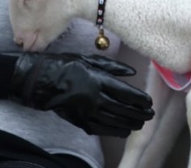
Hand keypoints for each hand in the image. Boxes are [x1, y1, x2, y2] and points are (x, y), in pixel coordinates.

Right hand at [9, 52, 153, 136]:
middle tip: (150, 115)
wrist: (40, 81)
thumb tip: (132, 72)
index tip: (149, 102)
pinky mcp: (79, 121)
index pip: (126, 93)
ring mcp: (87, 111)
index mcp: (98, 80)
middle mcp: (94, 98)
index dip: (140, 100)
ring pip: (114, 121)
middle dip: (139, 114)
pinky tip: (124, 131)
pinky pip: (101, 129)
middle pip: (123, 109)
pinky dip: (115, 131)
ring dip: (130, 123)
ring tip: (141, 124)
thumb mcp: (89, 59)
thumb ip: (112, 67)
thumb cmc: (65, 65)